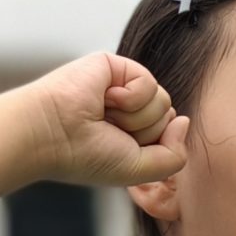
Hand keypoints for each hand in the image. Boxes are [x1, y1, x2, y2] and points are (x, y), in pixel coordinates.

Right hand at [21, 53, 189, 188]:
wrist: (51, 134)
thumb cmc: (87, 156)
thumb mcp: (140, 170)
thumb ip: (175, 154)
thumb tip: (184, 120)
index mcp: (130, 134)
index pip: (167, 135)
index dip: (150, 147)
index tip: (117, 151)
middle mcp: (127, 110)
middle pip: (167, 117)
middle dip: (142, 132)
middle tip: (107, 132)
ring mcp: (121, 87)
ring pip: (163, 101)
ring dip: (134, 117)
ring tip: (103, 116)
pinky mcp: (115, 66)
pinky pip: (149, 83)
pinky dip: (129, 97)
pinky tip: (104, 99)